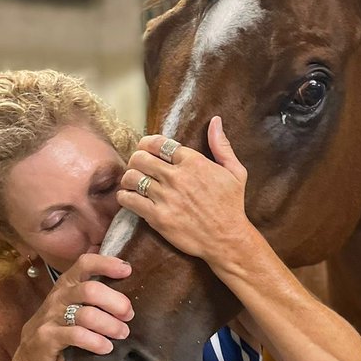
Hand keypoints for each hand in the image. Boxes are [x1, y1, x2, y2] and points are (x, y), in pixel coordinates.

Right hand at [13, 254, 134, 360]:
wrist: (31, 356)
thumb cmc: (60, 326)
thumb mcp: (72, 304)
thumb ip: (93, 295)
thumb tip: (129, 288)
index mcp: (67, 284)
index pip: (85, 263)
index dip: (106, 264)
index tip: (127, 271)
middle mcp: (59, 297)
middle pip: (91, 290)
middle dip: (116, 302)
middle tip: (129, 315)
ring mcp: (51, 317)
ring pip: (87, 315)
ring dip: (110, 325)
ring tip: (122, 333)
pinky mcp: (47, 338)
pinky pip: (77, 336)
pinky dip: (96, 342)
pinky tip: (106, 347)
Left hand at [116, 117, 254, 264]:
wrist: (227, 239)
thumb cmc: (232, 206)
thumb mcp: (236, 172)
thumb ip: (222, 145)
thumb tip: (215, 121)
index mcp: (193, 162)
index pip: (158, 143)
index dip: (147, 144)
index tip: (146, 149)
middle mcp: (177, 177)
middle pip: (140, 157)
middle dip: (135, 159)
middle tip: (137, 167)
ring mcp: (166, 197)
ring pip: (131, 177)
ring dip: (128, 178)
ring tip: (132, 182)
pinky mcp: (158, 217)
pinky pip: (129, 200)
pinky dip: (124, 197)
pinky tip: (129, 198)